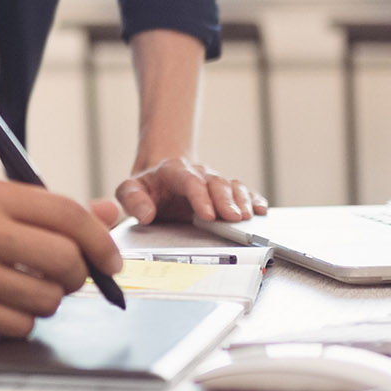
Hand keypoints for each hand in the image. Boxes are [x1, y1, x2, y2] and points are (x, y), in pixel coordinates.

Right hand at [0, 179, 125, 336]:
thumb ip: (46, 212)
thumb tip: (108, 213)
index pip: (66, 213)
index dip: (100, 239)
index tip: (109, 259)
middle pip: (65, 258)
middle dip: (77, 276)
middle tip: (65, 279)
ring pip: (49, 298)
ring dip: (45, 302)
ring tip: (20, 291)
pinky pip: (22, 325)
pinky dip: (19, 323)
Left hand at [116, 156, 264, 225]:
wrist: (161, 176)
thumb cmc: (147, 186)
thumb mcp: (130, 189)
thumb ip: (132, 199)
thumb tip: (145, 215)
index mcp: (175, 171)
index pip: (190, 181)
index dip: (201, 197)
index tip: (208, 214)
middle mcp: (199, 173)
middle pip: (216, 184)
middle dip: (226, 201)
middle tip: (234, 219)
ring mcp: (214, 181)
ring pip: (232, 186)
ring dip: (242, 201)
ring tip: (248, 217)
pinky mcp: (225, 190)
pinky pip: (243, 191)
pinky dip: (253, 199)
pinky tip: (261, 210)